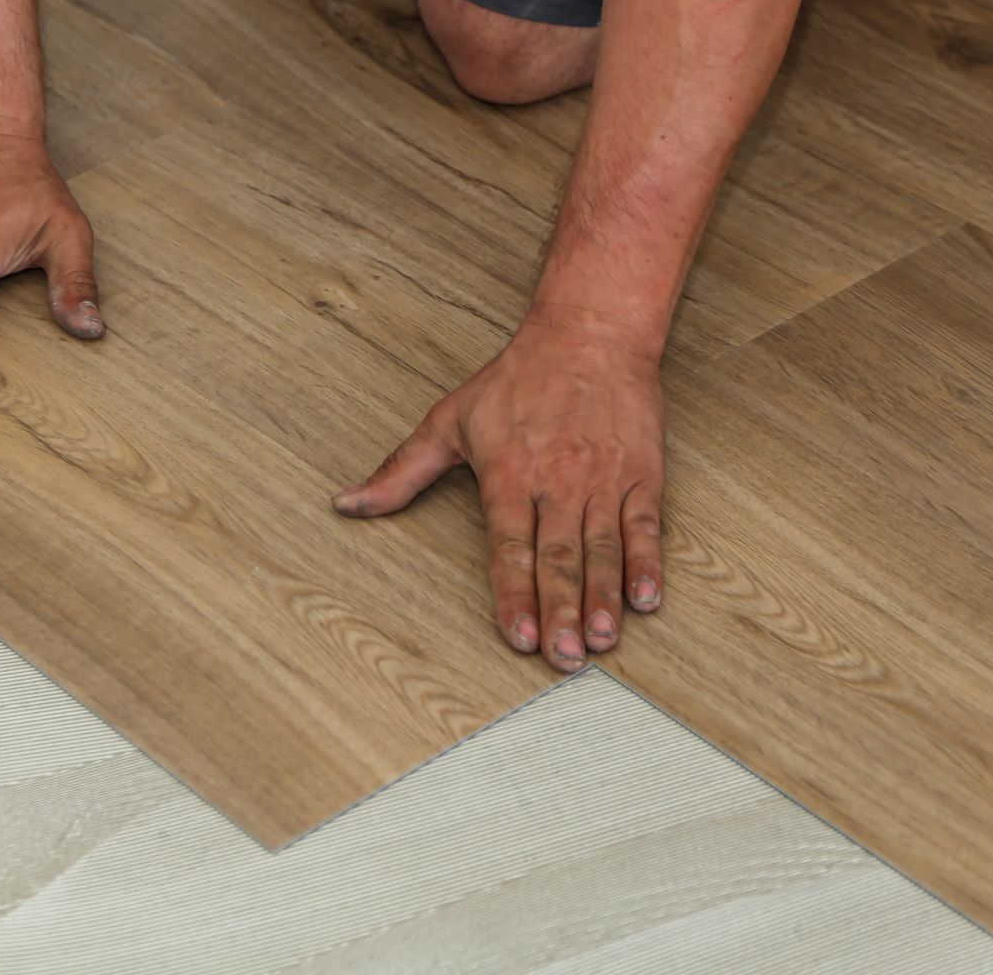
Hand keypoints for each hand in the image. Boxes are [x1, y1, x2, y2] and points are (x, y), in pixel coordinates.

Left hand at [332, 310, 664, 671]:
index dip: (514, 594)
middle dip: (561, 612)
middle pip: (558, 557)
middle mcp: (557, 482)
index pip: (508, 546)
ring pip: (602, 549)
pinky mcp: (642, 473)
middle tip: (563, 658)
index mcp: (508, 474)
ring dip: (603, 597)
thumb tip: (346, 504)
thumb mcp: (448, 420)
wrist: (590, 333)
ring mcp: (603, 479)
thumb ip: (400, 471)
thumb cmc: (515, 378)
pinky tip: (646, 600)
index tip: (518, 636)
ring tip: (603, 640)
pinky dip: (647, 564)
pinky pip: (644, 526)